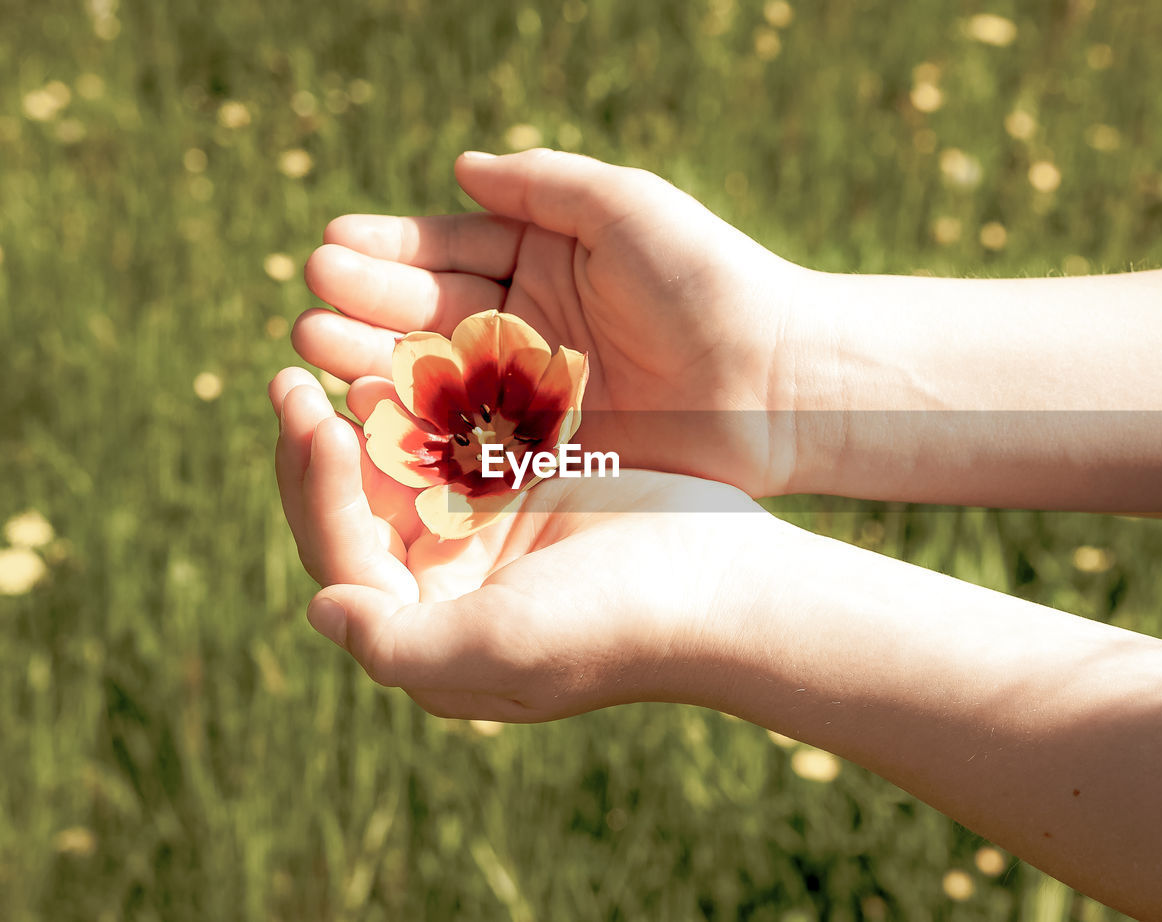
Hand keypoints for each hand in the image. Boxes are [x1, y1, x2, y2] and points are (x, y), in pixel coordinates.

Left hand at [269, 367, 774, 719]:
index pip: (344, 560)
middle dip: (316, 448)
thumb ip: (400, 643)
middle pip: (355, 513)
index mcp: (430, 633)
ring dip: (364, 418)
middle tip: (287, 378)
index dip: (314, 491)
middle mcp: (444, 589)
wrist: (724, 586)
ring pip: (398, 470)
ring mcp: (483, 538)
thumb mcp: (505, 646)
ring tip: (331, 358)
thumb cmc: (618, 624)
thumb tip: (314, 608)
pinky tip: (405, 362)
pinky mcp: (520, 492)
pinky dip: (427, 406)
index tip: (311, 416)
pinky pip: (454, 442)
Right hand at [293, 149, 812, 495]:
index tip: (331, 245)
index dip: (393, 248)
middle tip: (310, 302)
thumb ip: (544, 185)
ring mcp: (538, 389)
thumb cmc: (708, 281)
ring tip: (316, 350)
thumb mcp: (626, 208)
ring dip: (380, 361)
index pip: (455, 249)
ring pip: (444, 374)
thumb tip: (462, 168)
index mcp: (549, 258)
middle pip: (435, 312)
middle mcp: (535, 323)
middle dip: (371, 305)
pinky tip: (366, 412)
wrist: (777, 382)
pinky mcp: (551, 447)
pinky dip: (422, 425)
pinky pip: (473, 433)